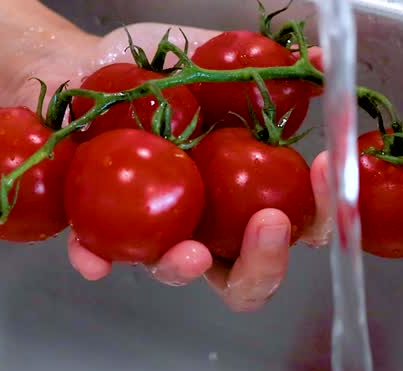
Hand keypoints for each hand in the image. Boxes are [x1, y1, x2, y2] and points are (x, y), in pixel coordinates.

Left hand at [19, 23, 332, 311]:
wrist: (80, 67)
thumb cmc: (156, 72)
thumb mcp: (216, 59)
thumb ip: (271, 69)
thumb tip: (321, 60)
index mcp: (244, 197)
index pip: (298, 226)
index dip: (321, 212)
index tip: (322, 168)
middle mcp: (204, 226)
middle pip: (245, 279)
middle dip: (265, 265)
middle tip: (271, 225)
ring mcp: (154, 234)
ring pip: (175, 272)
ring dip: (185, 270)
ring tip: (189, 252)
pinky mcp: (99, 231)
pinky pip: (97, 255)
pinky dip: (96, 260)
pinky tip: (94, 259)